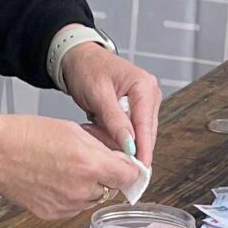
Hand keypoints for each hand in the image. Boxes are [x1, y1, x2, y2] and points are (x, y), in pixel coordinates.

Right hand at [0, 111, 143, 219]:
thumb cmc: (29, 135)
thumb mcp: (73, 130)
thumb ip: (103, 147)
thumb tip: (124, 155)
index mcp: (90, 164)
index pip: (130, 176)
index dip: (130, 168)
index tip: (127, 165)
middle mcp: (82, 189)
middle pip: (112, 188)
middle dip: (107, 176)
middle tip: (90, 161)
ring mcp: (67, 205)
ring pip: (94, 199)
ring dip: (90, 187)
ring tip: (67, 169)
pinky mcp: (53, 214)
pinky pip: (74, 207)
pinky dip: (72, 197)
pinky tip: (56, 180)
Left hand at [58, 42, 161, 167]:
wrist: (78, 58)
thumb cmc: (87, 68)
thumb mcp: (98, 95)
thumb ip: (115, 121)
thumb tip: (130, 145)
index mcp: (144, 86)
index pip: (146, 124)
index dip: (144, 149)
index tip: (141, 169)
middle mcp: (150, 94)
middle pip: (146, 131)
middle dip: (133, 148)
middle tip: (119, 168)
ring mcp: (144, 101)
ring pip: (138, 132)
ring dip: (123, 142)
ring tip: (106, 147)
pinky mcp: (136, 108)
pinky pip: (130, 129)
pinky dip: (118, 136)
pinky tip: (105, 137)